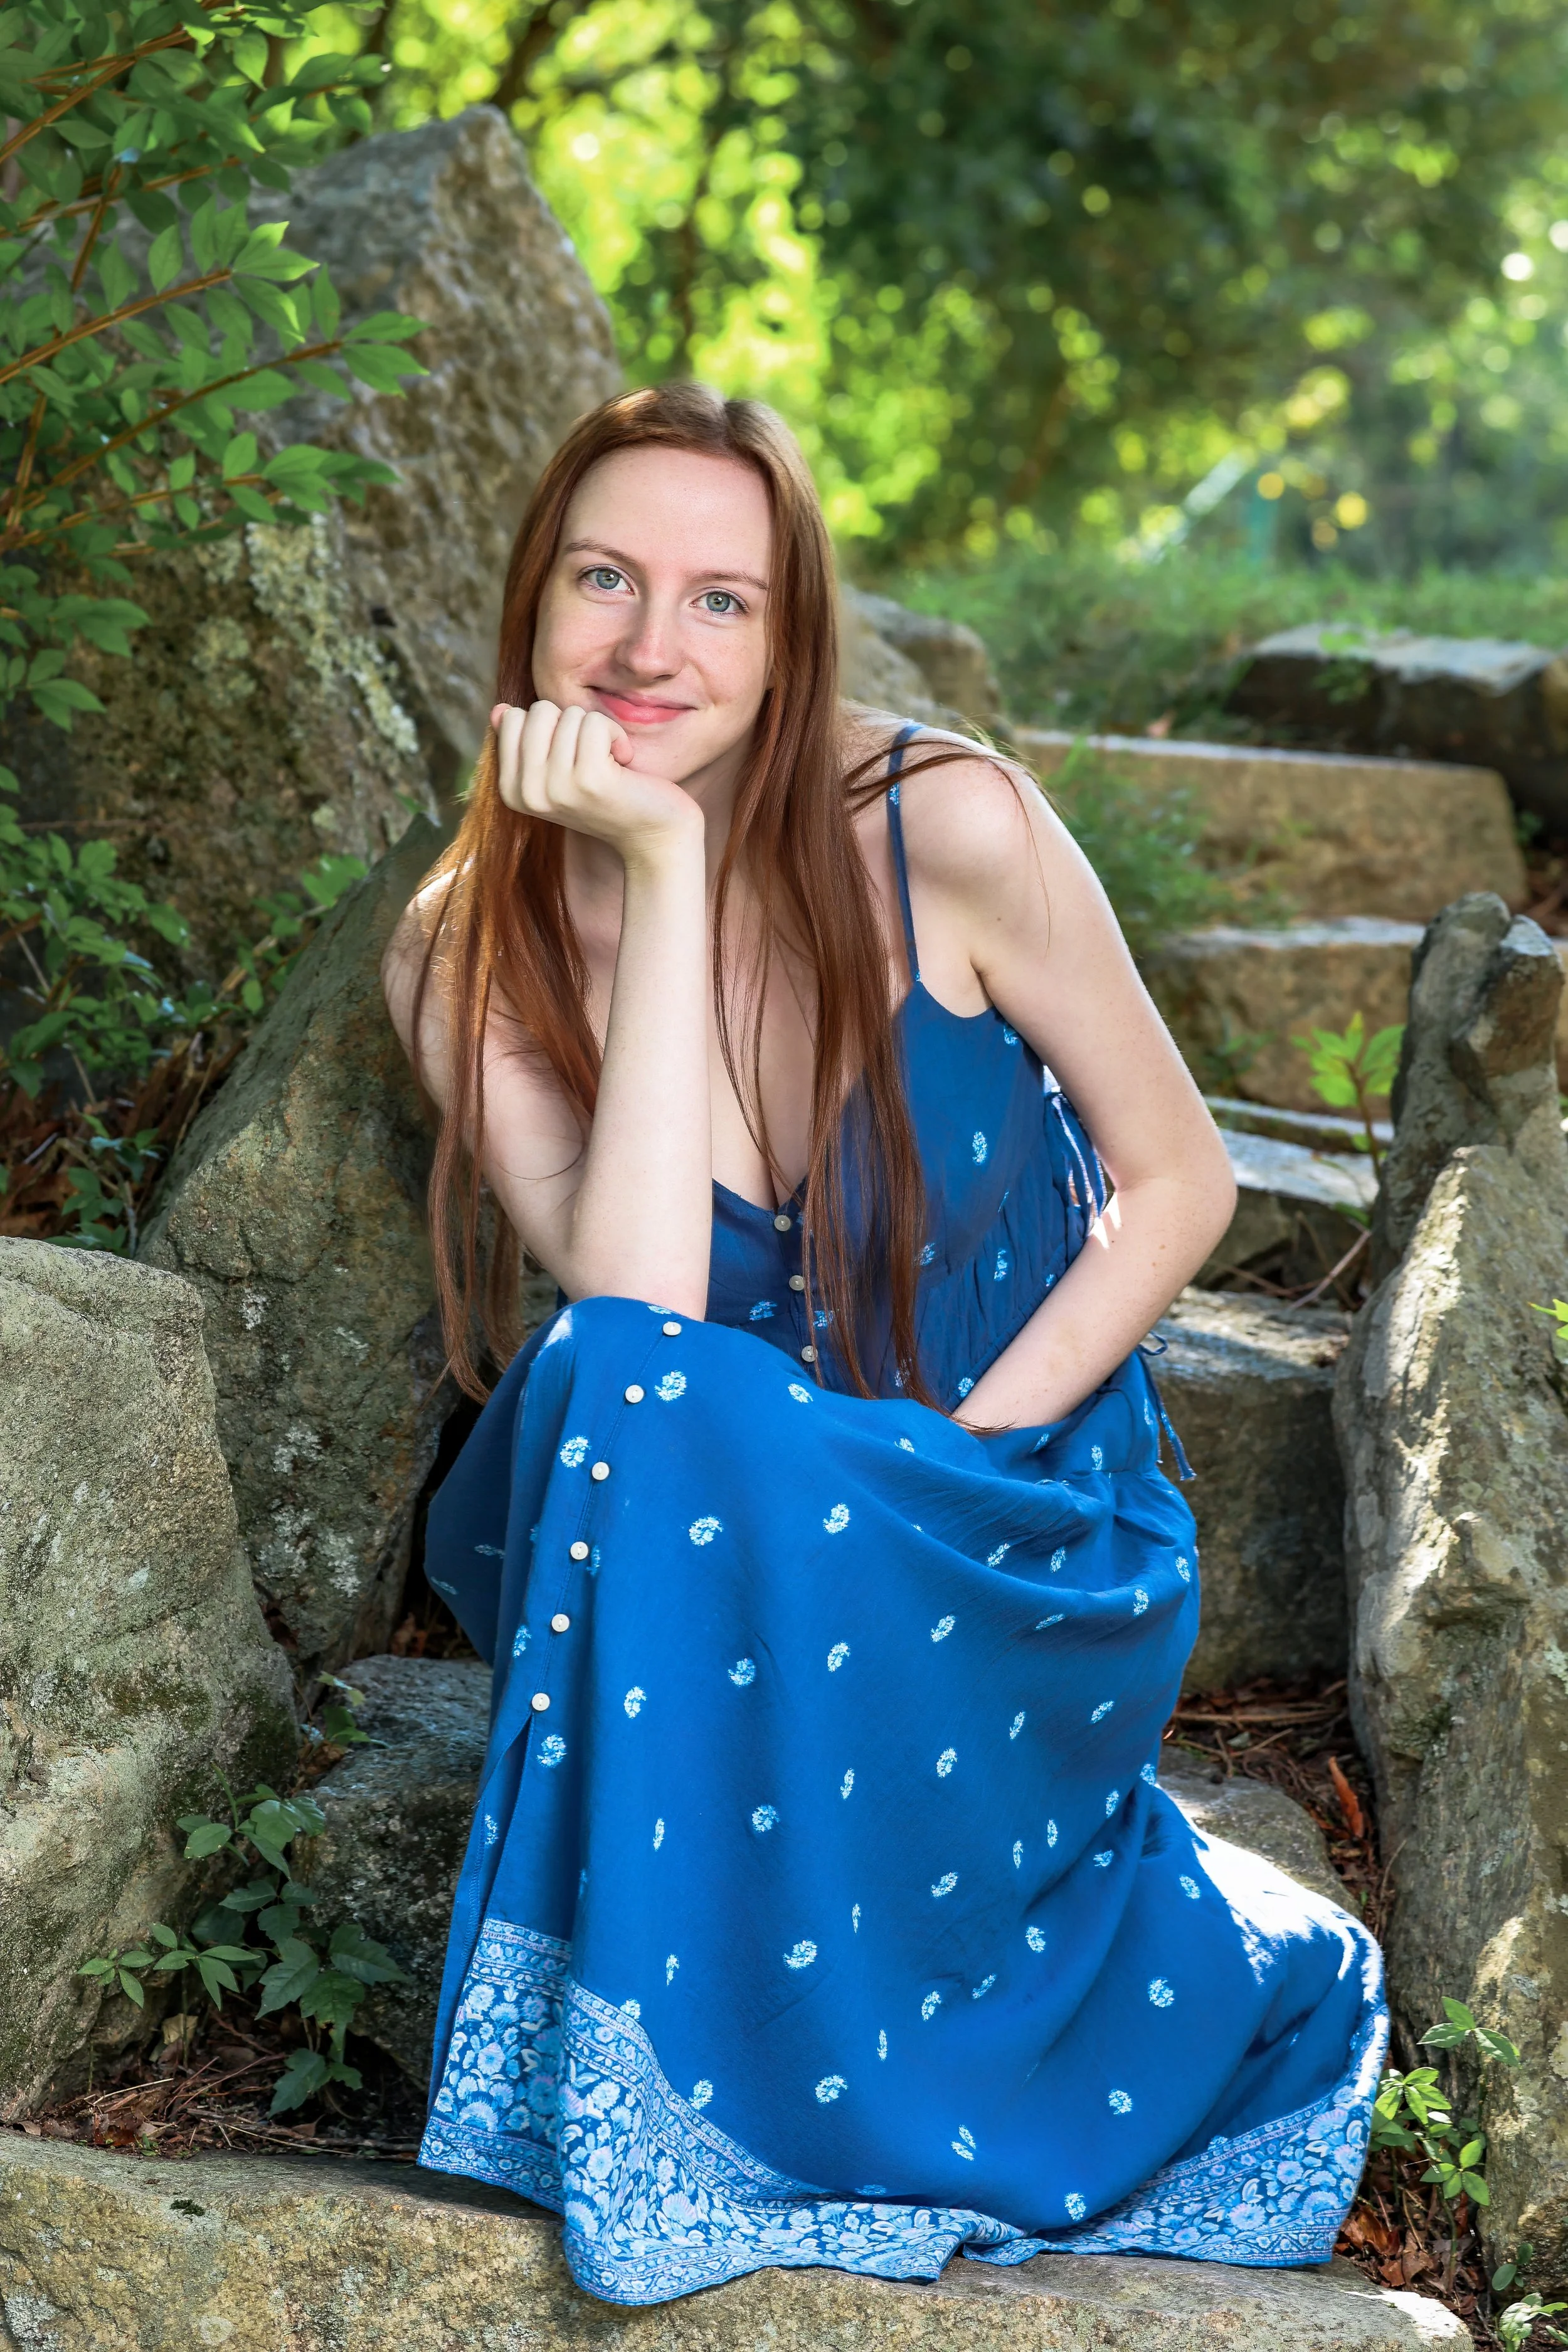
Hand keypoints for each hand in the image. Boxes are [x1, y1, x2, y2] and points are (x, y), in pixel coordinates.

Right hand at [492, 701, 699, 858]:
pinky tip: (623, 762)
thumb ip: (526, 744)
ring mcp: (557, 788)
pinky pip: (595, 723)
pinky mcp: (590, 780)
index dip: (549, 725)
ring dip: (598, 731)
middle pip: (539, 711)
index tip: (570, 755)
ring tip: (609, 764)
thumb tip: (499, 711)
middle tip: (591, 756)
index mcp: (512, 791)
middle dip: (572, 723)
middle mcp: (528, 793)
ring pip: (570, 715)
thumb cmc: (607, 798)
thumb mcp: (558, 772)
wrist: (652, 835)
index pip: (512, 719)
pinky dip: (616, 735)